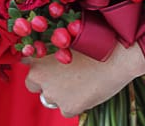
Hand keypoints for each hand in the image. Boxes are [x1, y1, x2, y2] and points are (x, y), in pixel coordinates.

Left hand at [23, 42, 144, 116]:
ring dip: (62, 91)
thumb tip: (49, 52)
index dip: (37, 60)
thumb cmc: (97, 39)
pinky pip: (67, 108)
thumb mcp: (69, 36)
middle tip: (65, 72)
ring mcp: (52, 93)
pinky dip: (76, 101)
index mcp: (37, 54)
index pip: (25, 59)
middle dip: (46, 80)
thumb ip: (53, 46)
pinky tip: (90, 88)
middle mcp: (39, 75)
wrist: (118, 54)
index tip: (47, 60)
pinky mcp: (67, 107)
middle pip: (33, 82)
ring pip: (51, 97)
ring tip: (83, 78)